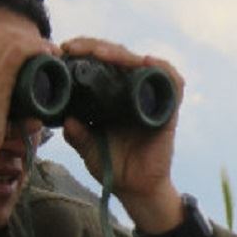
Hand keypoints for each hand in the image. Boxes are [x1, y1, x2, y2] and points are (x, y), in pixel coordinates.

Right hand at [0, 25, 57, 172]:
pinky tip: (49, 53)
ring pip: (10, 39)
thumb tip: (28, 115)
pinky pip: (18, 51)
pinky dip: (37, 48)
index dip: (5, 34)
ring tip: (51, 52)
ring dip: (34, 41)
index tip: (23, 44)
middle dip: (22, 35)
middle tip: (43, 48)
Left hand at [60, 37, 186, 229]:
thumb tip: (65, 118)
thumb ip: (76, 134)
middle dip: (97, 47)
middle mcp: (132, 91)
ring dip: (123, 54)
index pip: (102, 62)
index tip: (65, 49)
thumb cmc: (112, 165)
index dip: (85, 51)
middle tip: (76, 47)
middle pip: (120, 56)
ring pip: (142, 63)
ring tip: (102, 54)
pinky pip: (172, 82)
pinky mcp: (167, 110)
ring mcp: (151, 98)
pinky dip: (161, 69)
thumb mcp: (86, 148)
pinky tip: (145, 62)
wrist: (135, 189)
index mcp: (112, 95)